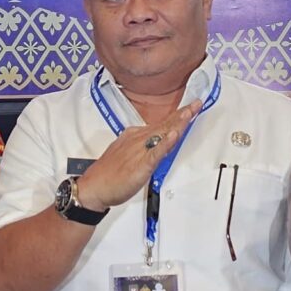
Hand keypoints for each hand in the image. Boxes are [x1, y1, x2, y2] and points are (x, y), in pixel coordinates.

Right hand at [72, 104, 198, 211]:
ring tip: (190, 112)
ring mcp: (139, 151)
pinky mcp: (141, 165)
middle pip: (164, 125)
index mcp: (135, 136)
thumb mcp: (127, 155)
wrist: (93, 187)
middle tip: (197, 103)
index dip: (177, 116)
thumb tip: (156, 146)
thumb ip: (143, 149)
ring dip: (177, 123)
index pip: (160, 123)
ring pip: (162, 134)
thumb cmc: (108, 174)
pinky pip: (155, 152)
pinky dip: (165, 143)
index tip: (190, 108)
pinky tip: (173, 135)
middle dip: (182, 115)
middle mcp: (138, 140)